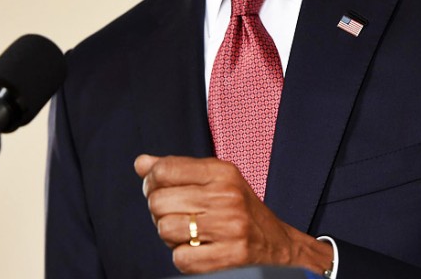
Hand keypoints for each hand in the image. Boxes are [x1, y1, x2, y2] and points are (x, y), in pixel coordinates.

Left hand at [134, 154, 332, 274]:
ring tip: (191, 234)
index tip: (161, 190)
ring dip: (172, 237)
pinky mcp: (229, 256)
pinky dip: (185, 258)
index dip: (152, 182)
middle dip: (161, 213)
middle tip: (179, 217)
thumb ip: (177, 170)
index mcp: (222, 172)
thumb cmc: (240, 211)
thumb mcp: (215, 181)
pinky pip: (180, 258)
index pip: (164, 170)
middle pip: (158, 202)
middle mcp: (226, 196)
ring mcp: (229, 227)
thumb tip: (141, 163)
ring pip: (165, 230)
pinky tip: (201, 250)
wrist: (279, 246)